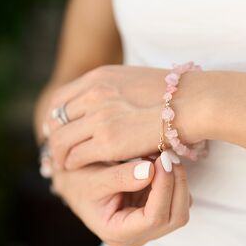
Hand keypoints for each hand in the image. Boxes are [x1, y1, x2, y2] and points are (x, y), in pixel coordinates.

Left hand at [46, 65, 209, 169]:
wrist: (192, 102)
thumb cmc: (170, 94)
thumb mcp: (132, 81)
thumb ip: (112, 91)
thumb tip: (104, 103)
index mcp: (98, 77)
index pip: (60, 99)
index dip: (54, 117)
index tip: (57, 130)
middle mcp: (93, 94)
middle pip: (55, 120)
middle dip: (53, 137)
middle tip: (56, 150)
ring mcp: (99, 117)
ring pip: (62, 140)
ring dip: (59, 154)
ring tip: (63, 163)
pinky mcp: (108, 141)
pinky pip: (77, 155)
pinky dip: (73, 163)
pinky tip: (77, 168)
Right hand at [52, 151, 191, 245]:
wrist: (76, 184)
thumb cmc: (79, 183)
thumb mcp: (94, 178)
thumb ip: (121, 177)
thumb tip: (151, 171)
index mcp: (117, 233)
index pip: (153, 219)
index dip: (164, 189)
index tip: (163, 160)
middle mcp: (136, 236)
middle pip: (174, 217)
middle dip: (176, 184)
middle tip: (168, 154)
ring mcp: (147, 228)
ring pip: (180, 209)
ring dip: (177, 181)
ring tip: (161, 156)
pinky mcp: (153, 214)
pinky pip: (176, 200)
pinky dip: (173, 181)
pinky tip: (159, 164)